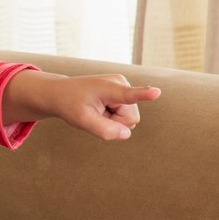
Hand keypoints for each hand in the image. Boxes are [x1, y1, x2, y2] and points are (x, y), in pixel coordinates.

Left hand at [5, 70, 160, 141]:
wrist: (61, 93)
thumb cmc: (70, 105)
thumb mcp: (81, 120)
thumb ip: (104, 130)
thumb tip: (127, 134)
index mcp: (109, 88)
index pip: (129, 94)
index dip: (144, 94)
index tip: (157, 92)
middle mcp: (122, 84)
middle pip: (131, 119)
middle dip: (114, 123)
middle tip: (95, 114)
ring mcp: (124, 88)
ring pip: (129, 120)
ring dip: (113, 120)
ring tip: (97, 110)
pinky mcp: (124, 93)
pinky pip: (126, 116)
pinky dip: (113, 117)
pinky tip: (102, 109)